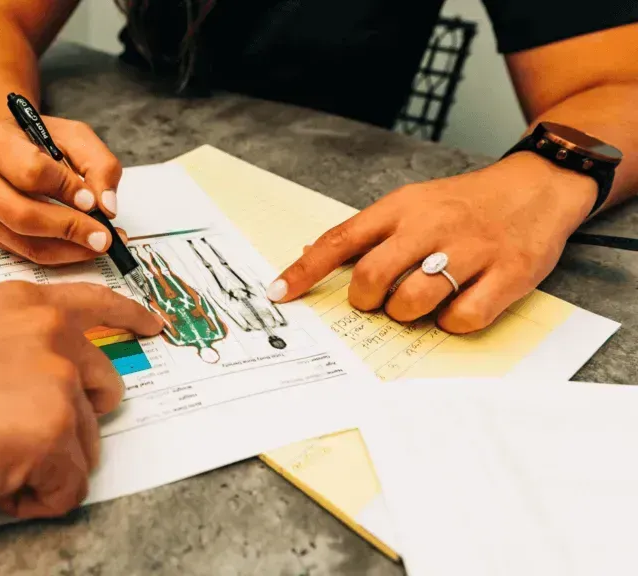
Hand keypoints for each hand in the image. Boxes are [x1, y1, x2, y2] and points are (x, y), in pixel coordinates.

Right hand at [0, 117, 123, 264]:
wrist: (13, 146)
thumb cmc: (42, 140)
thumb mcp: (76, 137)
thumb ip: (99, 165)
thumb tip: (106, 207)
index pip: (31, 172)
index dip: (66, 190)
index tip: (93, 201)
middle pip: (22, 215)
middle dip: (69, 229)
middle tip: (103, 236)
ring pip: (24, 242)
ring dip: (68, 249)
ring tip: (98, 243)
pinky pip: (25, 252)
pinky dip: (58, 254)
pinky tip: (80, 246)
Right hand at [0, 281, 162, 519]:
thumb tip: (8, 370)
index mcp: (24, 308)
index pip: (99, 306)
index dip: (132, 320)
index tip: (153, 328)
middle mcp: (51, 340)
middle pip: (105, 393)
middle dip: (73, 423)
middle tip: (25, 442)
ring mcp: (56, 386)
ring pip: (83, 449)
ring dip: (42, 466)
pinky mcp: (50, 437)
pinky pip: (65, 490)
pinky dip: (32, 501)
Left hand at [267, 153, 596, 332]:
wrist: (537, 187)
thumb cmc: (463, 204)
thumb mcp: (412, 203)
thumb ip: (367, 232)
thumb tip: (309, 255)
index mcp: (401, 208)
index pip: (340, 240)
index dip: (304, 270)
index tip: (279, 294)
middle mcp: (431, 226)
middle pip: (372, 277)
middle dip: (365, 300)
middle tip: (377, 300)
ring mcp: (470, 250)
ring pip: (412, 301)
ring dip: (405, 314)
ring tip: (416, 303)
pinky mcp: (507, 274)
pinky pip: (462, 317)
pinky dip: (451, 323)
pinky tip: (454, 308)